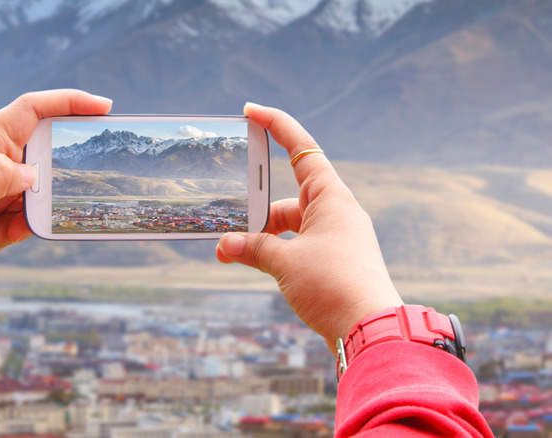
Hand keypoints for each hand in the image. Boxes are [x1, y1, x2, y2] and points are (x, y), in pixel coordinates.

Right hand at [216, 103, 402, 353]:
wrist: (371, 330)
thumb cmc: (333, 285)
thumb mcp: (284, 262)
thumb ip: (252, 248)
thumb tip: (224, 246)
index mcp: (331, 197)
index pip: (301, 149)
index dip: (276, 126)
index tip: (252, 111)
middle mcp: (337, 212)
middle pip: (288, 196)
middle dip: (256, 209)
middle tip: (229, 222)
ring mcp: (338, 238)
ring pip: (291, 225)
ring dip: (263, 237)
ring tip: (234, 253)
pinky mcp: (336, 261)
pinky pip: (299, 245)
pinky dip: (277, 252)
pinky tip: (258, 265)